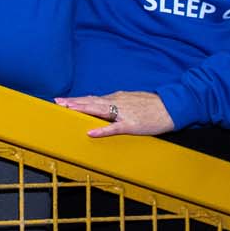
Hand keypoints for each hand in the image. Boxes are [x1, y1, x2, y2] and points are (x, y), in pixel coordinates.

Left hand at [55, 91, 174, 137]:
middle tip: (58, 102)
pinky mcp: (132, 124)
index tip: (63, 100)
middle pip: (91, 101)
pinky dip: (102, 130)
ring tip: (68, 110)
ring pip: (98, 110)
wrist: (171, 107)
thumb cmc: (154, 105)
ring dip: (82, 109)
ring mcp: (124, 113)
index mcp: (117, 98)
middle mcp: (117, 102)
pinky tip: (91, 132)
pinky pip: (114, 128)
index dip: (77, 99)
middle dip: (74, 102)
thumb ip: (118, 102)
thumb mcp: (133, 99)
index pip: (93, 98)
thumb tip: (105, 104)